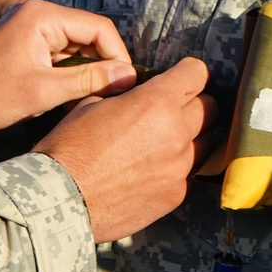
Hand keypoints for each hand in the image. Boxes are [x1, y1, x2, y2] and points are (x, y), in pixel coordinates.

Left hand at [0, 0, 137, 146]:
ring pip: (77, 45)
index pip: (99, 28)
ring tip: (97, 97)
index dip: (118, 56)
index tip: (126, 85)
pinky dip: (71, 72)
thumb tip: (128, 76)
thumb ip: (89, 80)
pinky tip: (77, 94)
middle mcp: (37, 12)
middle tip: (116, 94)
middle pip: (89, 34)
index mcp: (42, 15)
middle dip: (105, 63)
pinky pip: (61, 52)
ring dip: (89, 70)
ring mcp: (30, 26)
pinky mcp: (26, 41)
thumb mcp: (44, 92)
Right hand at [37, 57, 215, 241]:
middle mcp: (177, 132)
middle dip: (193, 104)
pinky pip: (189, 174)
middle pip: (209, 108)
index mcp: (156, 102)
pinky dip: (177, 169)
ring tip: (167, 143)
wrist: (61, 199)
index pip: (196, 73)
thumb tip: (134, 92)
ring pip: (206, 143)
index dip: (188, 72)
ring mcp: (181, 167)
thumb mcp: (90, 105)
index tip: (180, 77)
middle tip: (172, 109)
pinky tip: (153, 171)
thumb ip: (124, 95)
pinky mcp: (176, 195)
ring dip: (192, 137)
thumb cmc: (69, 148)